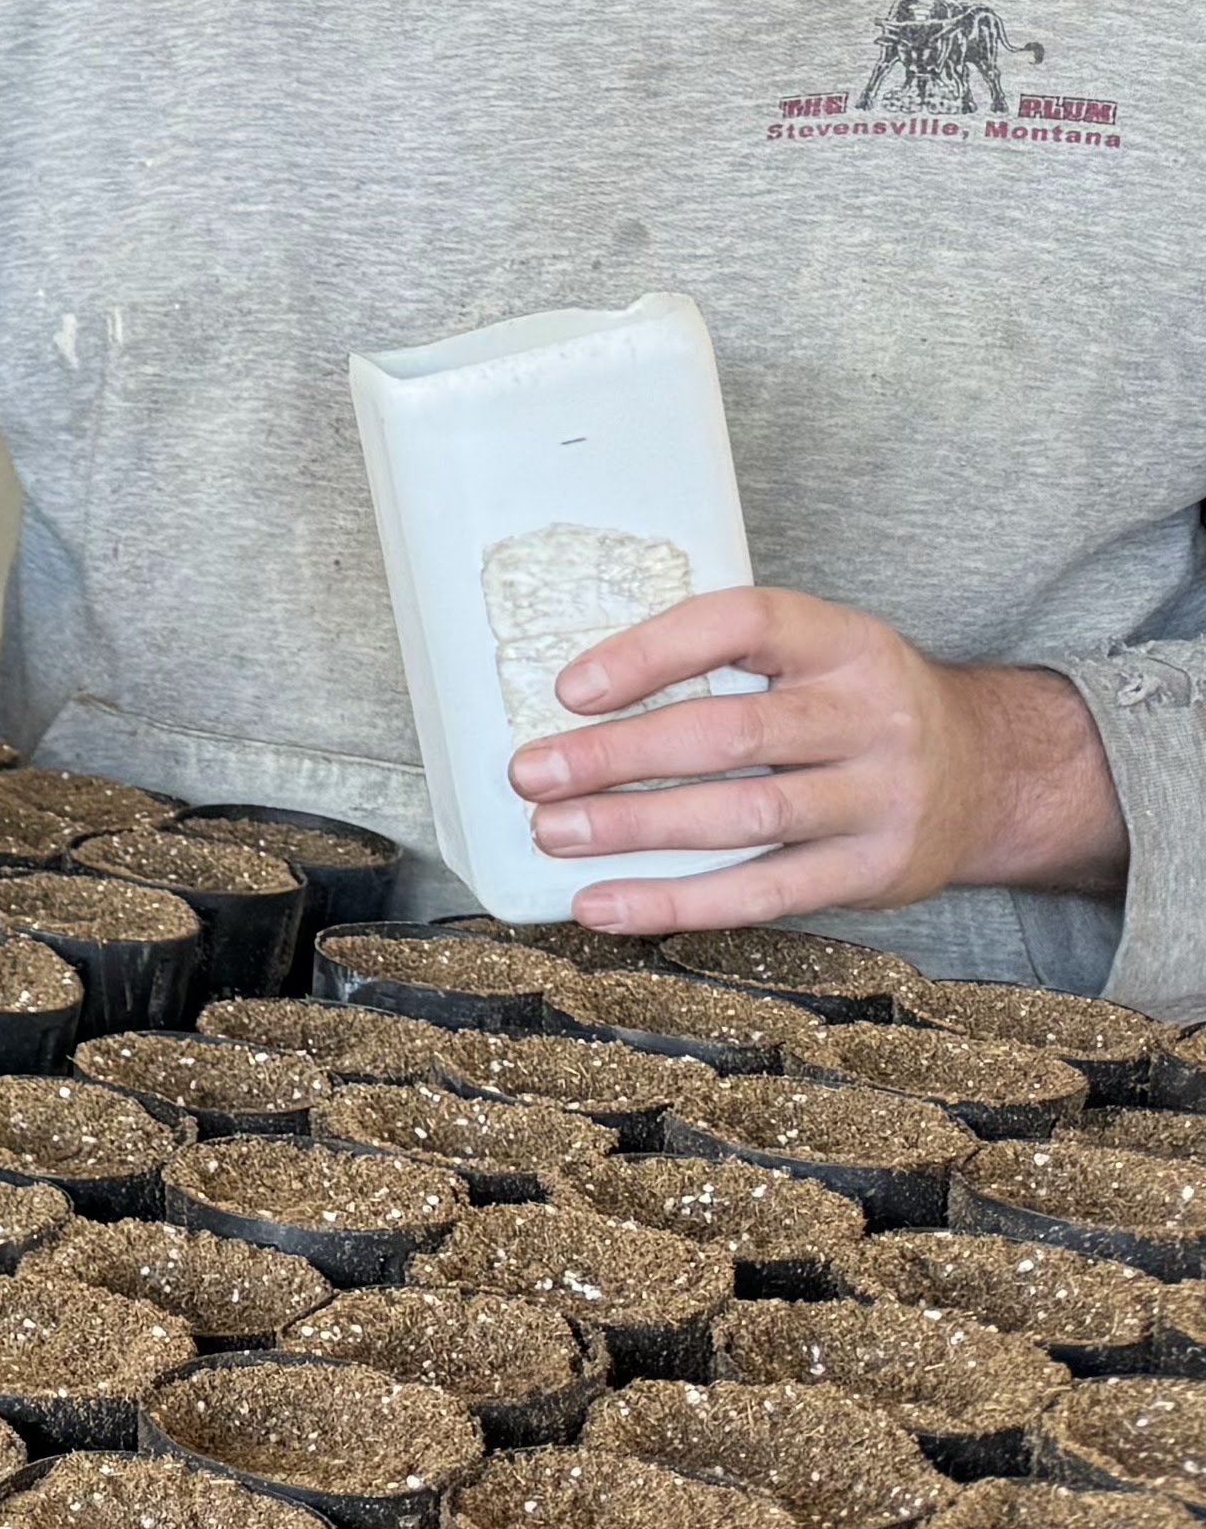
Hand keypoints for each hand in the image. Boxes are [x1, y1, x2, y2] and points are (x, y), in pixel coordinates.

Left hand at [512, 588, 1122, 931]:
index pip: (743, 623)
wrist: (997, 773)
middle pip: (729, 735)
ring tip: (552, 832)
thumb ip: (730, 663)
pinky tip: (602, 905)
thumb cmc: (862, 708)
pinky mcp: (874, 872)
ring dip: (635, 829)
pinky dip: (674, 903)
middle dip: (618, 756)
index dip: (652, 651)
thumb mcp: (821, 655)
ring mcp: (880, 798)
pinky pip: (763, 894)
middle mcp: (871, 716)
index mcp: (846, 643)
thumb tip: (577, 697)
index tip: (570, 688)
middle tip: (531, 774)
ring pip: (743, 816)